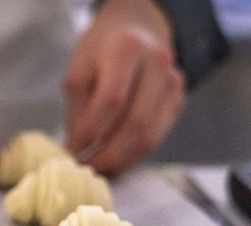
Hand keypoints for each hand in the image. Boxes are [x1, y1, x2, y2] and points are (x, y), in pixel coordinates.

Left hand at [64, 0, 185, 175]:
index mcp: (127, 49)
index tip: (73, 152)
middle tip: (86, 169)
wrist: (135, 30)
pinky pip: (157, 137)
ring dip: (121, 160)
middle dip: (107, 155)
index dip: (91, 133)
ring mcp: (173, 83)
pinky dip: (134, 154)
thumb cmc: (100, 51)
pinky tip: (115, 158)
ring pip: (150, 136)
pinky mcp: (178, 101)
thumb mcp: (78, 72)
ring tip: (98, 168)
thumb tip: (77, 151)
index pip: (112, 101)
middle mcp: (158, 64)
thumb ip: (77, 112)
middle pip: (135, 124)